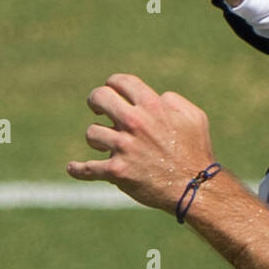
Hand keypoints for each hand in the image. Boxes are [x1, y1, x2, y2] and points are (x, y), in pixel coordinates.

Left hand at [67, 73, 217, 212]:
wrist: (194, 186)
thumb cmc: (196, 150)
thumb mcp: (194, 116)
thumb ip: (173, 101)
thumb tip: (157, 97)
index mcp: (153, 106)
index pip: (121, 82)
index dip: (113, 83)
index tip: (111, 91)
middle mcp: (135, 123)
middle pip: (99, 98)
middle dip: (95, 101)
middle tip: (97, 110)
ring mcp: (124, 147)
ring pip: (92, 133)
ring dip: (97, 138)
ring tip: (105, 144)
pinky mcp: (117, 172)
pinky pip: (87, 169)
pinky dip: (78, 169)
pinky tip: (72, 168)